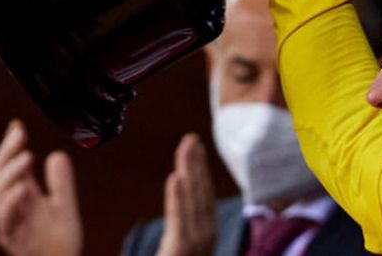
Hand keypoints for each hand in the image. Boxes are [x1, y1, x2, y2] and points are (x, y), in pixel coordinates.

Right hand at [0, 120, 82, 255]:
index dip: (10, 146)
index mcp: (21, 196)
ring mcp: (10, 224)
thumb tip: (57, 154)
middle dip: (7, 154)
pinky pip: (6, 221)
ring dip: (11, 174)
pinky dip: (12, 203)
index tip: (16, 126)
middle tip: (20, 136)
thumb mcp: (64, 206)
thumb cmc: (59, 241)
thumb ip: (61, 183)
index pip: (8, 166)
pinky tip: (23, 188)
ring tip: (27, 157)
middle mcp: (11, 207)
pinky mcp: (13, 240)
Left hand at [155, 134, 216, 255]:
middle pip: (202, 194)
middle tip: (190, 137)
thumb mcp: (181, 250)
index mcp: (205, 236)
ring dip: (191, 172)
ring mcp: (196, 246)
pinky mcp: (180, 251)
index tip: (195, 147)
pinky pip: (180, 221)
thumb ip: (183, 230)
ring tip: (186, 148)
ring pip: (193, 202)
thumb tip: (182, 199)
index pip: (204, 197)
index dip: (201, 171)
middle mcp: (206, 239)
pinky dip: (179, 197)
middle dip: (197, 165)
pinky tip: (176, 176)